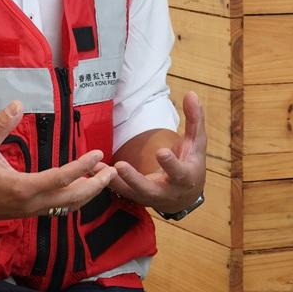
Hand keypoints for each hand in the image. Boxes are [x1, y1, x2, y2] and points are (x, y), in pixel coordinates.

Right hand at [0, 100, 115, 224]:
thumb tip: (18, 104)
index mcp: (22, 188)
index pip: (62, 178)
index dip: (83, 166)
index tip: (99, 154)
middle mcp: (31, 204)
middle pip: (73, 198)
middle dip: (96, 185)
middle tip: (112, 170)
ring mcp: (30, 211)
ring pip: (67, 207)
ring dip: (87, 193)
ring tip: (102, 176)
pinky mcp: (28, 213)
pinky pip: (58, 208)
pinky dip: (75, 199)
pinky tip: (81, 186)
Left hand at [109, 92, 206, 213]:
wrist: (185, 196)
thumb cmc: (192, 164)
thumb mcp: (197, 143)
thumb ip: (195, 119)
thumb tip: (192, 93)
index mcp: (184, 178)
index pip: (178, 171)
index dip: (170, 163)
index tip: (161, 152)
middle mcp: (166, 192)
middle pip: (148, 188)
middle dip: (134, 179)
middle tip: (120, 166)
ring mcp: (149, 197)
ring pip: (130, 192)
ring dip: (114, 181)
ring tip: (98, 168)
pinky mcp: (136, 198)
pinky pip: (121, 192)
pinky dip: (108, 182)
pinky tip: (94, 171)